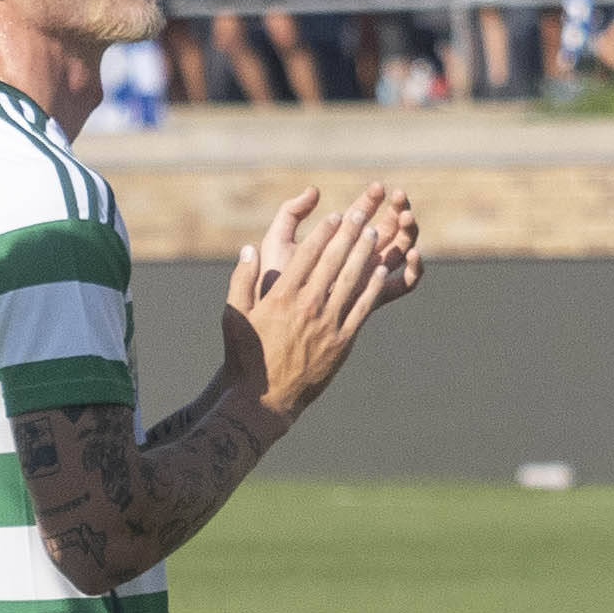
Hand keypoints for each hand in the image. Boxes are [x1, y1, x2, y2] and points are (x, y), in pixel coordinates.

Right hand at [216, 183, 414, 427]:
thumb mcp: (234, 316)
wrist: (264, 399)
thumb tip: (249, 249)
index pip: (308, 255)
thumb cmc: (246, 357)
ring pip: (351, 280)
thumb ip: (241, 280)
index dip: (324, 232)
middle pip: (333, 260)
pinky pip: (361, 309)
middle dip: (349, 233)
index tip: (335, 216)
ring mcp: (327, 324)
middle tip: (360, 213)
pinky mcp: (342, 342)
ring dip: (364, 254)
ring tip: (373, 234)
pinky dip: (371, 288)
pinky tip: (380, 271)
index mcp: (281, 296)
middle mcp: (307, 306)